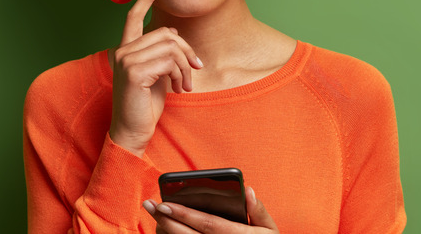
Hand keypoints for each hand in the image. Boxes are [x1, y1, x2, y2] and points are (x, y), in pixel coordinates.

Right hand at [109, 0, 202, 156]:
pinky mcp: (134, 71)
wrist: (133, 131)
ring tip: (184, 85)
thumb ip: (162, 55)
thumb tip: (176, 37)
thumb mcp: (157, 75)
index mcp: (127, 49)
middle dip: (186, 52)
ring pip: (170, 47)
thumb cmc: (145, 105)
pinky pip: (169, 62)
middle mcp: (122, 51)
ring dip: (185, 67)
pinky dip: (180, 75)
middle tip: (193, 72)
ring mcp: (126, 60)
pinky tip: (178, 89)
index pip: (134, 16)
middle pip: (166, 34)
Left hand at [144, 186, 278, 232]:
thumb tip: (248, 191)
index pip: (208, 224)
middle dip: (167, 220)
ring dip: (165, 230)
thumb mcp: (270, 230)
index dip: (185, 214)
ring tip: (154, 214)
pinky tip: (163, 228)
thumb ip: (258, 211)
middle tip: (151, 205)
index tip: (166, 202)